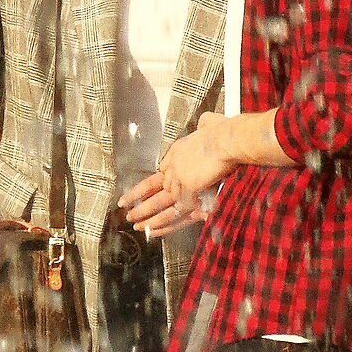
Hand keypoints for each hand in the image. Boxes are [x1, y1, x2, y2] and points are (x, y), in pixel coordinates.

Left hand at [121, 114, 233, 238]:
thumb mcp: (210, 122)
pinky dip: (163, 224)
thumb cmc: (222, 132)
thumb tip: (206, 121)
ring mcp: (179, 182)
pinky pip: (174, 213)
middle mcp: (173, 168)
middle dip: (139, 201)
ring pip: (158, 204)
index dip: (151, 182)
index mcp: (177, 152)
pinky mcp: (188, 194)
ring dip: (145, 215)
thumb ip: (206, 124)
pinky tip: (154, 230)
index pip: (160, 171)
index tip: (143, 191)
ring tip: (135, 223)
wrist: (225, 141)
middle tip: (127, 209)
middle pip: (151, 188)